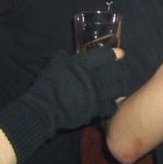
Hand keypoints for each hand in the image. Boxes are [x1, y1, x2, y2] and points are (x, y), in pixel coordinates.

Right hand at [0, 47, 125, 163]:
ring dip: (118, 86)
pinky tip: (110, 102)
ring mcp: (97, 94)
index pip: (107, 56)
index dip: (115, 54)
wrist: (43, 109)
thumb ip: (63, 56)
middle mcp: (94, 78)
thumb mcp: (54, 64)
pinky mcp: (96, 109)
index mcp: (85, 64)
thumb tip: (65, 54)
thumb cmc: (48, 85)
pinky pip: (112, 105)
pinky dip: (113, 103)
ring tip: (116, 87)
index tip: (119, 54)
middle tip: (118, 72)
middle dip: (119, 71)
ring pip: (118, 88)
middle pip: (117, 71)